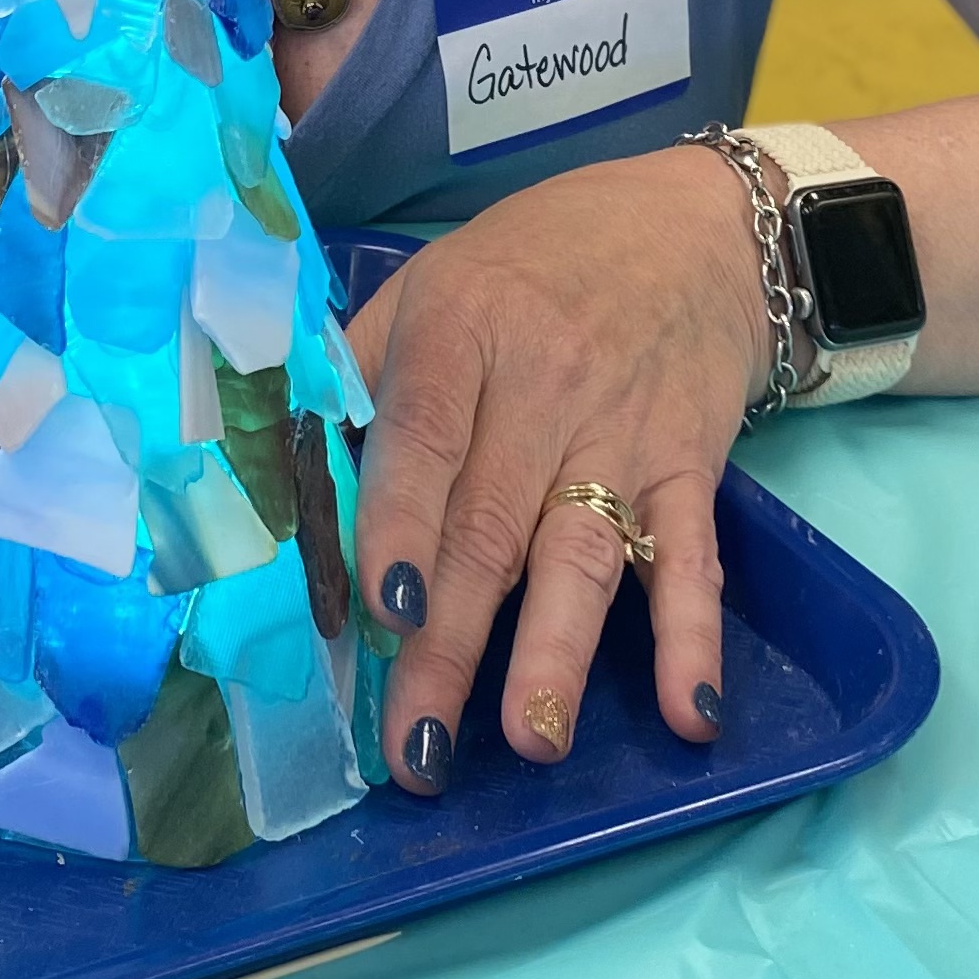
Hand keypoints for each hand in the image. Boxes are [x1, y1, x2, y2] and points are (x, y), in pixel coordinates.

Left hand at [345, 144, 765, 785]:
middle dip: (450, 644)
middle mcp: (544, 389)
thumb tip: (283, 480)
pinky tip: (688, 711)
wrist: (695, 229)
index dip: (400, 523)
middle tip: (416, 749)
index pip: (424, 435)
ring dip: (557, 654)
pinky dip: (692, 637)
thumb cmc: (531, 270)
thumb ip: (358, 375)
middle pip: (490, 527)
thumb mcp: (430, 285)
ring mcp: (624, 434)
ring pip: (585, 554)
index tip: (380, 609)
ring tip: (531, 741)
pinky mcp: (693, 468)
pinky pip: (694, 559)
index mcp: (461, 332)